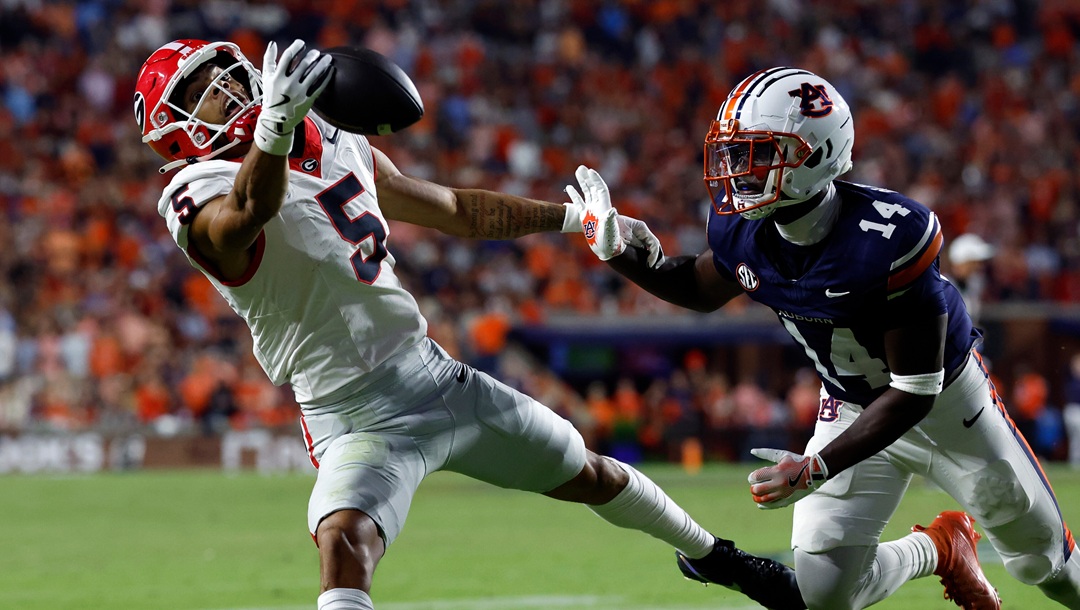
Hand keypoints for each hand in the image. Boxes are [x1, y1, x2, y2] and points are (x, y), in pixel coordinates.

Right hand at [255, 40, 333, 155]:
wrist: (277, 121)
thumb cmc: (271, 96)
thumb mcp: (267, 78)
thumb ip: (269, 60)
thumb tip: (273, 43)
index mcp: (277, 77)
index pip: (288, 57)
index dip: (296, 47)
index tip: (302, 43)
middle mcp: (289, 84)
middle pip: (304, 64)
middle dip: (312, 56)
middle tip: (316, 52)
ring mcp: (299, 93)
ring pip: (314, 74)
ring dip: (322, 64)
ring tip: (327, 58)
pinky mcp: (308, 100)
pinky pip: (320, 86)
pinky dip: (326, 77)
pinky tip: (331, 70)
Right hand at [565, 165, 663, 267]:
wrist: (605, 248)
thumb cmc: (609, 239)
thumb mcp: (610, 229)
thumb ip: (610, 219)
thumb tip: (612, 211)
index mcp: (604, 206)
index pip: (601, 189)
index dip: (596, 180)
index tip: (590, 171)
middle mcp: (598, 206)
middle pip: (593, 188)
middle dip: (588, 178)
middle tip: (581, 167)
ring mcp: (591, 210)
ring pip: (586, 192)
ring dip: (582, 182)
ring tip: (578, 171)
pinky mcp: (584, 216)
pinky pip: (579, 202)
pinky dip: (574, 195)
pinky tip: (569, 187)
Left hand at [747, 448, 828, 509]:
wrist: (814, 472)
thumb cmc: (796, 462)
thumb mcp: (782, 455)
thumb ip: (766, 453)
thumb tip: (752, 451)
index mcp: (778, 471)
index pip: (757, 477)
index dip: (752, 477)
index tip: (753, 477)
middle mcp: (780, 483)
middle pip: (758, 489)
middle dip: (753, 488)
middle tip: (753, 486)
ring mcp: (784, 493)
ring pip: (765, 499)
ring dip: (757, 497)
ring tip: (756, 495)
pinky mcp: (788, 500)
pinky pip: (773, 505)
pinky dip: (765, 505)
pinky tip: (760, 504)